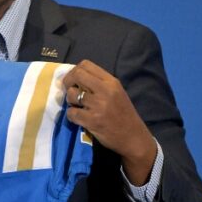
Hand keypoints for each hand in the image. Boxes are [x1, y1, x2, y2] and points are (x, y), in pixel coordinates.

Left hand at [62, 60, 156, 184]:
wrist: (133, 137)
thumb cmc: (123, 114)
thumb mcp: (116, 93)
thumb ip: (99, 84)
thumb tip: (74, 77)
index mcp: (111, 82)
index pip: (86, 65)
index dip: (74, 71)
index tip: (73, 80)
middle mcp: (105, 90)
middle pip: (77, 75)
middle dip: (68, 82)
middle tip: (70, 91)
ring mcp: (98, 105)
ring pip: (72, 94)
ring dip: (70, 100)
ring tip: (77, 106)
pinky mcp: (92, 121)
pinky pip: (71, 112)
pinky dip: (71, 115)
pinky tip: (78, 117)